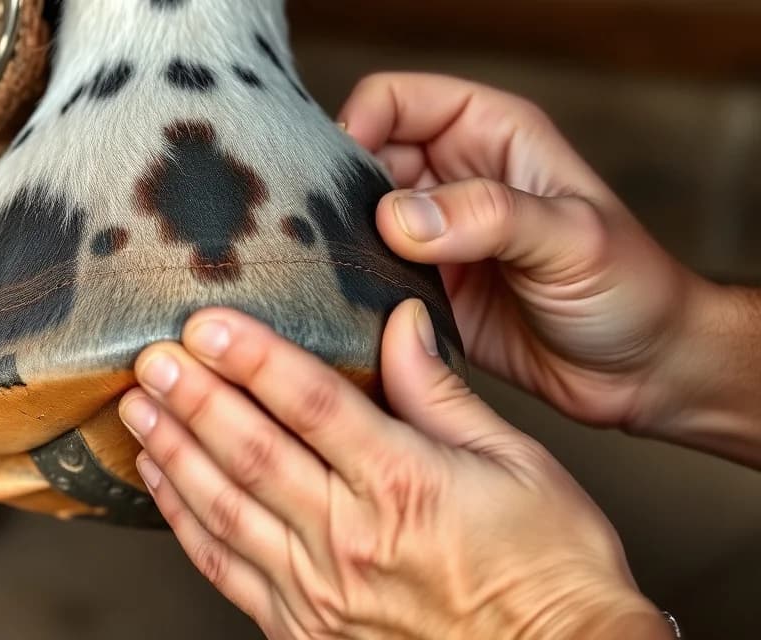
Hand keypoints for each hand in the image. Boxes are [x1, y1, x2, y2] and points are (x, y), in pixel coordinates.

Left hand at [118, 306, 670, 638]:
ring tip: (138, 410)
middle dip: (192, 399)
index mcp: (404, 484)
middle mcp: (351, 538)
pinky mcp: (307, 630)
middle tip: (150, 359)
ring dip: (174, 454)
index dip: (251, 357)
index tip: (205, 322)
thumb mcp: (519, 463)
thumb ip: (441, 393)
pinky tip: (163, 485)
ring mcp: (322, 591)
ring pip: (224, 510)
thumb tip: (402, 323)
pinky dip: (186, 524)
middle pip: (251, 452)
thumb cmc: (552, 568)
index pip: (310, 403)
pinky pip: (227, 571)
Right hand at [338, 73, 760, 460]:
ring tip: (325, 275)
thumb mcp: (571, 239)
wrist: (642, 373)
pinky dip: (348, 290)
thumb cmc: (630, 289)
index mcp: (488, 135)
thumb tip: (398, 217)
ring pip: (353, 222)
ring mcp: (432, 237)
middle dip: (332, 193)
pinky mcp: (422, 291)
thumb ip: (489, 216)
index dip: (358, 127)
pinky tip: (343, 308)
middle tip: (317, 236)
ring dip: (336, 245)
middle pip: (359, 162)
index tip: (338, 180)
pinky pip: (364, 278)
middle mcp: (451, 178)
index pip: (394, 101)